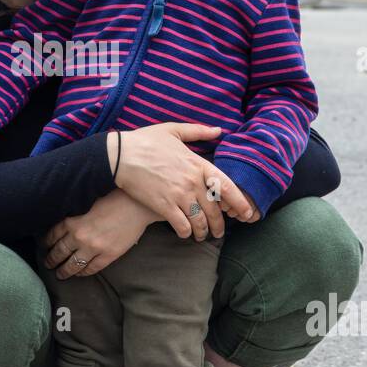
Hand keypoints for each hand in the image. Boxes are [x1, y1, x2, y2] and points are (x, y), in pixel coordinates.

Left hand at [41, 189, 159, 278]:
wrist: (137, 204)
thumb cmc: (114, 197)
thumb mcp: (87, 201)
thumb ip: (75, 213)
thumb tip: (66, 221)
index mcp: (72, 220)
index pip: (53, 235)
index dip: (47, 243)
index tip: (44, 247)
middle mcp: (79, 236)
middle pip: (59, 252)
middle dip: (51, 260)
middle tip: (48, 265)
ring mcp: (93, 248)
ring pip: (73, 265)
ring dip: (64, 271)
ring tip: (60, 274)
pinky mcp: (108, 255)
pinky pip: (91, 269)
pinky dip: (83, 273)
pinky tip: (79, 274)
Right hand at [106, 123, 255, 240]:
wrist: (120, 156)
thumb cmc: (145, 141)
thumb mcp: (173, 130)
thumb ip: (198, 131)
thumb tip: (219, 130)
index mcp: (198, 163)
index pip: (227, 186)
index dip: (239, 203)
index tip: (246, 214)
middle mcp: (192, 181)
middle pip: (215, 210)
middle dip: (219, 225)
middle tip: (219, 232)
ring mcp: (178, 195)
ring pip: (200, 221)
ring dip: (203, 232)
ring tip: (202, 236)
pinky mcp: (164, 206)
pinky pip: (182, 226)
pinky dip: (186, 232)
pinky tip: (185, 233)